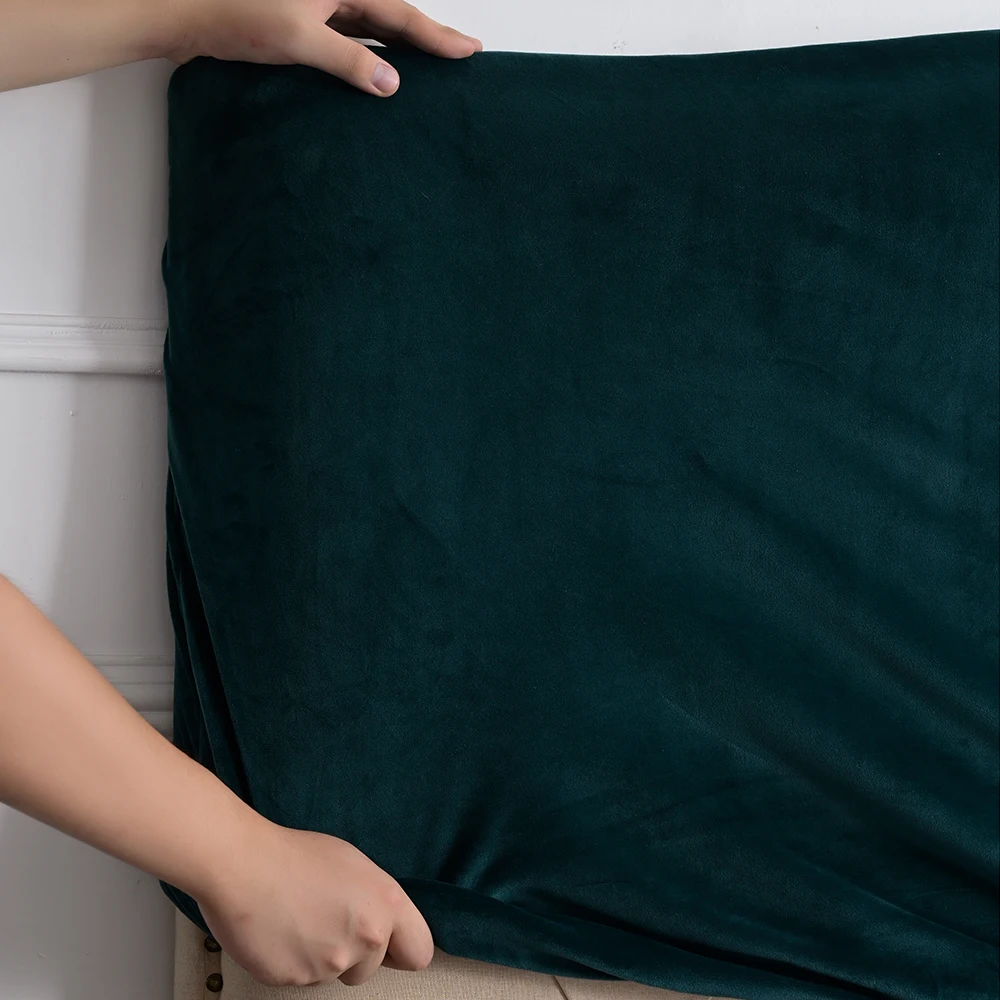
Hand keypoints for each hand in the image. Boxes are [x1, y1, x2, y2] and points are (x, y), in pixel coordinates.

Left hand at [163, 0, 481, 95]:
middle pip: (389, 13)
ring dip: (397, 44)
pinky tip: (379, 69)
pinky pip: (346, 33)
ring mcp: (316, 2)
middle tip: (460, 52)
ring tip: (430, 63)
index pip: (399, 13)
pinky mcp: (299, 17)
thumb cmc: (233, 15)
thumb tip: (391, 83)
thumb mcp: (298, 40)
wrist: (182, 12)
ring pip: (369, 23)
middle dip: (425, 35)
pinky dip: (366, 50)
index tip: (469, 49)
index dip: (436, 34)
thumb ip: (348, 62)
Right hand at [199, 820, 433, 986]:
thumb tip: (381, 924)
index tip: (388, 946)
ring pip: (335, 975)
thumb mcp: (353, 865)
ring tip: (299, 920)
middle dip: (354, 954)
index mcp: (385, 904)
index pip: (419, 951)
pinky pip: (303, 979)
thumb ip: (375, 901)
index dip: (402, 950)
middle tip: (326, 921)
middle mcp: (366, 937)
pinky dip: (293, 962)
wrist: (244, 864)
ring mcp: (331, 962)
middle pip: (371, 968)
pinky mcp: (297, 980)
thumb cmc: (295, 855)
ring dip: (322, 958)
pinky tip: (280, 931)